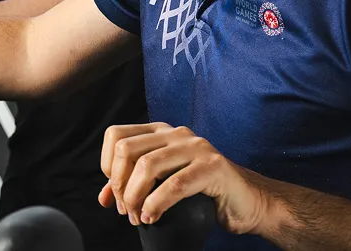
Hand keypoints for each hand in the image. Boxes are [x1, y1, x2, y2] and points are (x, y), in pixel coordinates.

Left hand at [98, 123, 277, 234]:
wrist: (246, 202)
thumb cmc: (203, 193)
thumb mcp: (163, 184)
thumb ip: (133, 185)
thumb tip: (104, 198)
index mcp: (161, 132)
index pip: (116, 136)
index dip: (107, 167)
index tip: (115, 194)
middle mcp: (177, 133)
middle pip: (126, 150)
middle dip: (119, 185)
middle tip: (127, 210)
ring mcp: (196, 147)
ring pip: (147, 166)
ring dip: (135, 198)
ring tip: (139, 217)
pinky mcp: (213, 167)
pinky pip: (174, 185)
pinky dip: (156, 205)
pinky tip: (153, 218)